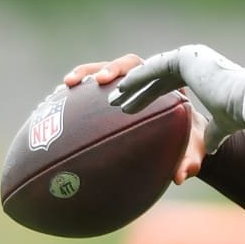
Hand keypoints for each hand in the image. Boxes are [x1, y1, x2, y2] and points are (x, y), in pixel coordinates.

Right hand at [65, 55, 208, 181]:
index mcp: (165, 84)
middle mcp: (144, 80)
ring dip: (82, 78)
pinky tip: (52, 106)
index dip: (126, 71)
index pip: (144, 68)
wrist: (183, 142)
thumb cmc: (188, 144)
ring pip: (101, 74)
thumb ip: (188, 163)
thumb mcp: (192, 153)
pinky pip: (91, 93)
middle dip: (104, 69)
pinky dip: (74, 97)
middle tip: (95, 82)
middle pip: (122, 66)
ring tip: (62, 90)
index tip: (110, 81)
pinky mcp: (111, 98)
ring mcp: (127, 87)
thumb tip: (179, 177)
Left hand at [108, 44, 244, 152]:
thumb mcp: (223, 126)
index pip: (166, 84)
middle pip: (155, 76)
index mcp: (200, 73)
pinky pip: (153, 68)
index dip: (147, 96)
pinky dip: (136, 78)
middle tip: (114, 101)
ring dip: (129, 81)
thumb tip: (212, 148)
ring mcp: (187, 56)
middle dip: (134, 89)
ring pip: (150, 70)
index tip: (130, 108)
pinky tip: (121, 88)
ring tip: (111, 95)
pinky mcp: (183, 58)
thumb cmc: (240, 113)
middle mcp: (192, 60)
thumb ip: (214, 134)